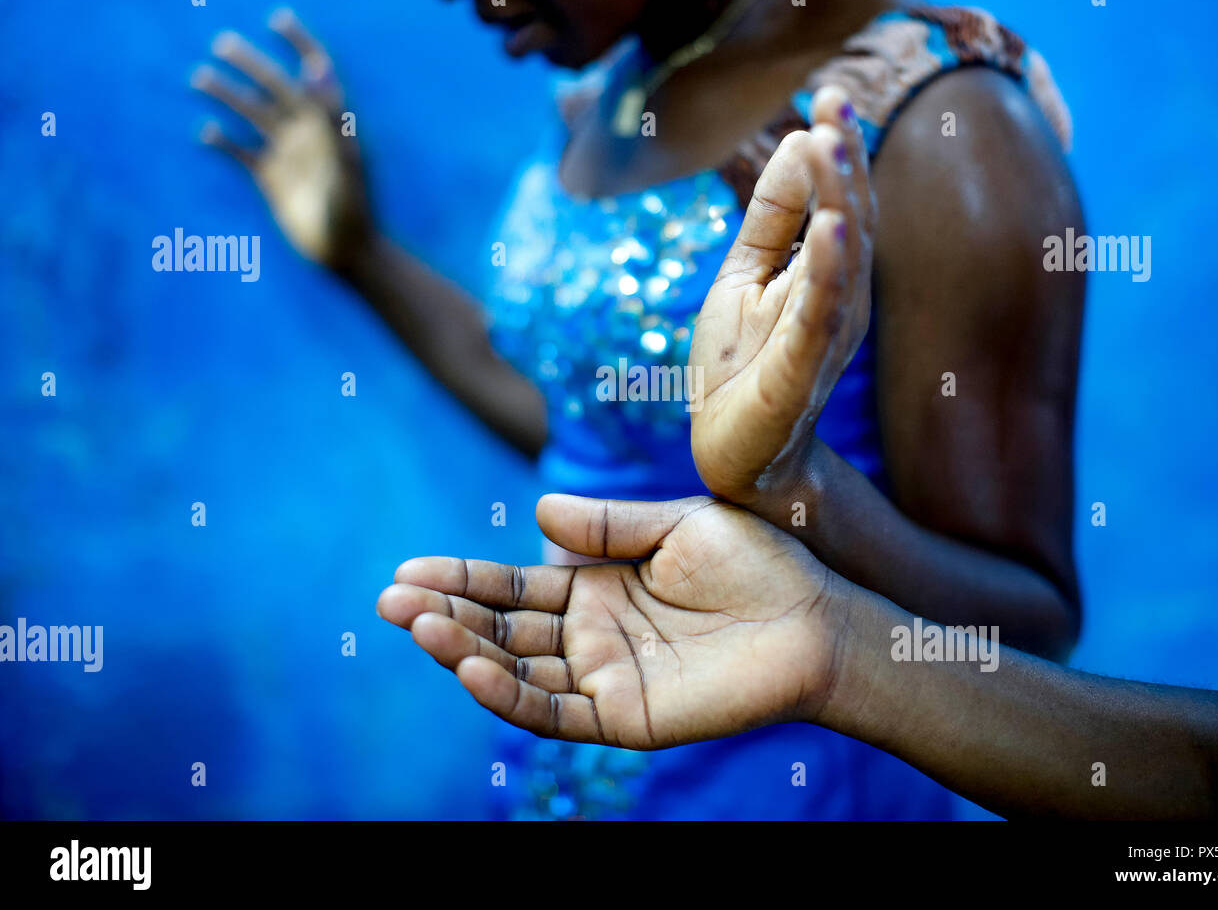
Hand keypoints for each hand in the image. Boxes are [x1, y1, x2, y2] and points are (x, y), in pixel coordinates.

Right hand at [192, 8, 372, 270]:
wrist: (345, 252)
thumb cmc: (353, 207)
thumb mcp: (345, 159)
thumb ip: (331, 115)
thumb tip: (316, 69)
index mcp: (330, 122)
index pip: (316, 71)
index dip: (300, 44)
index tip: (275, 19)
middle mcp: (307, 132)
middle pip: (274, 86)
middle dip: (250, 63)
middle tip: (220, 42)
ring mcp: (287, 154)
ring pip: (252, 114)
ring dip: (227, 95)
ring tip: (199, 76)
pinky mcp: (270, 180)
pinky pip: (242, 153)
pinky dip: (223, 142)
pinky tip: (204, 131)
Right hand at [377, 495, 844, 748]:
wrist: (815, 616)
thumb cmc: (756, 564)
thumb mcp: (674, 526)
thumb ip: (607, 527)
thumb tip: (535, 516)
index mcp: (596, 587)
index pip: (511, 587)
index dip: (461, 579)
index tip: (408, 569)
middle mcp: (590, 635)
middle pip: (501, 629)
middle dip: (445, 614)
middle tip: (388, 598)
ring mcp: (604, 678)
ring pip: (517, 670)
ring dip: (464, 651)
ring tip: (417, 625)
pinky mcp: (625, 716)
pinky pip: (555, 711)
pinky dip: (509, 695)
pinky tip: (470, 669)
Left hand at [689, 85, 875, 506]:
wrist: (734, 453)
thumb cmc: (743, 367)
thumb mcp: (745, 275)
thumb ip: (771, 216)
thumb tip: (796, 140)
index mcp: (827, 276)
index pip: (840, 202)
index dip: (837, 148)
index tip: (828, 92)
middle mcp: (840, 302)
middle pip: (850, 222)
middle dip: (844, 160)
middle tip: (834, 100)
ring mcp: (824, 338)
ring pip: (842, 263)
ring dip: (841, 202)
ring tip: (833, 145)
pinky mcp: (800, 373)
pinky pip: (820, 317)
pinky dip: (829, 273)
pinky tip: (833, 230)